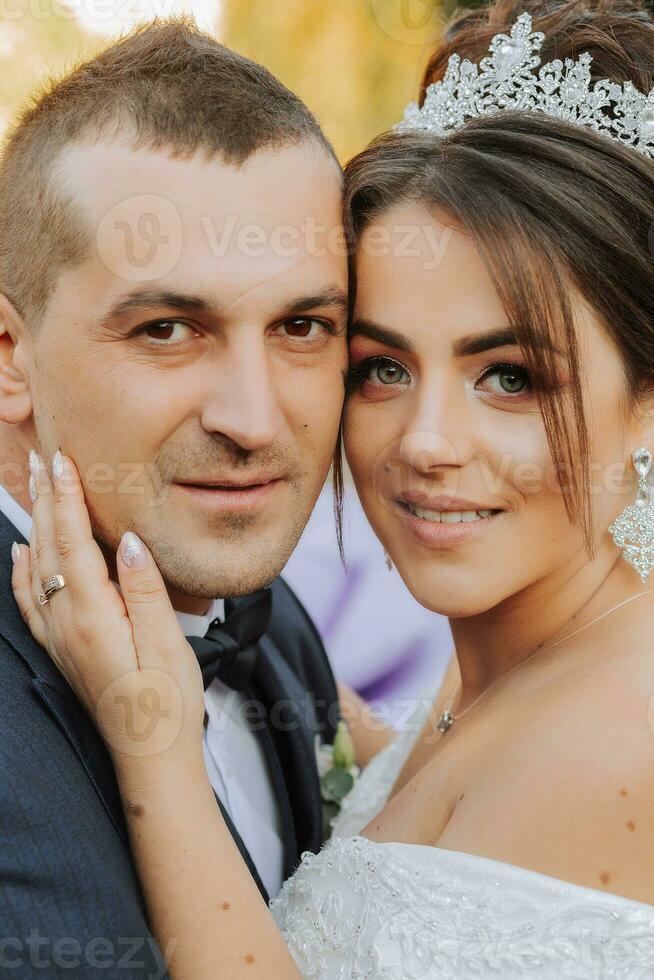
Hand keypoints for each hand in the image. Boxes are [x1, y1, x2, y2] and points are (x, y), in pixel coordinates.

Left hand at [11, 451, 204, 765]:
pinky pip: (32, 600)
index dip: (68, 499)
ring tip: (36, 491)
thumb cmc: (167, 703)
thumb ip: (145, 589)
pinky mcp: (64, 650)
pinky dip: (23, 570)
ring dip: (36, 525)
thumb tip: (129, 541)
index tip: (63, 460)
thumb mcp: (167, 643)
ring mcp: (61, 638)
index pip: (74, 542)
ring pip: (37, 569)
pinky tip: (24, 554)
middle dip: (46, 500)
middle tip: (43, 458)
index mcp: (93, 616)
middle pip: (50, 548)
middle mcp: (67, 623)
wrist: (150, 757)